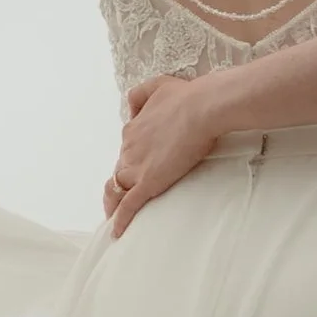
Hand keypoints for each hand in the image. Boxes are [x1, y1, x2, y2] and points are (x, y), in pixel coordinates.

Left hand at [104, 73, 222, 234]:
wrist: (201, 108)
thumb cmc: (186, 96)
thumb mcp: (158, 85)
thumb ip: (141, 94)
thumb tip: (131, 107)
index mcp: (133, 129)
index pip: (126, 151)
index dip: (130, 162)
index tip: (138, 169)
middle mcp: (129, 148)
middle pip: (119, 171)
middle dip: (121, 183)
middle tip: (128, 195)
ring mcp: (137, 166)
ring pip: (117, 189)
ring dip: (115, 202)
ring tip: (116, 215)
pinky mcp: (147, 182)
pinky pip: (128, 205)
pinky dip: (121, 219)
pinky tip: (117, 232)